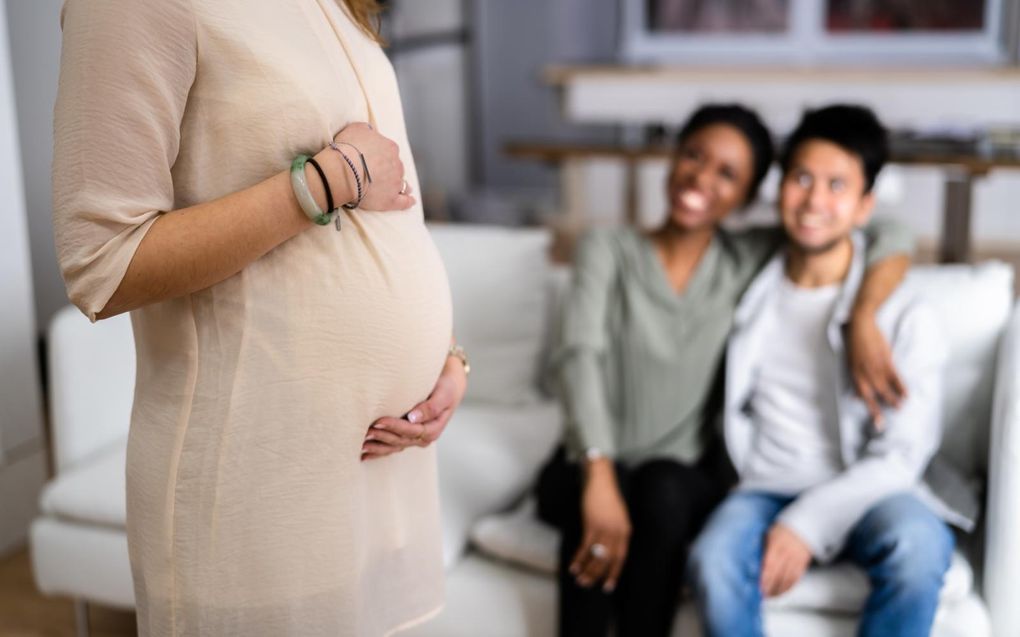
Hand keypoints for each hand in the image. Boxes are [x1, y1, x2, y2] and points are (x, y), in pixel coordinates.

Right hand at [332, 122, 414, 210]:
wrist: (344, 170)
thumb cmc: (347, 148)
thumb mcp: (356, 129)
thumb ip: (367, 130)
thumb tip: (371, 132)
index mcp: (390, 147)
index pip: (390, 150)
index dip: (381, 155)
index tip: (374, 158)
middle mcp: (397, 164)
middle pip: (396, 167)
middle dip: (390, 169)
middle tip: (378, 174)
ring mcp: (395, 183)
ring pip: (402, 183)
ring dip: (401, 184)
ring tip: (399, 188)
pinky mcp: (390, 200)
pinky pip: (404, 202)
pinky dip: (408, 201)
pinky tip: (411, 201)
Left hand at [362, 354, 467, 460]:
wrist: (450, 386)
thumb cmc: (446, 387)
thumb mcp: (443, 395)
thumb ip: (431, 407)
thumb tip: (414, 418)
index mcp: (433, 429)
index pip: (411, 431)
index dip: (394, 427)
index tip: (379, 420)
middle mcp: (424, 437)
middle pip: (400, 440)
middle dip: (382, 437)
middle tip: (365, 431)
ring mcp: (415, 439)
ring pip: (394, 446)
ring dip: (378, 447)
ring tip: (361, 445)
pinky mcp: (407, 436)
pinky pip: (392, 446)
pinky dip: (379, 451)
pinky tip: (365, 455)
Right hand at [570, 460, 630, 592]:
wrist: (601, 479)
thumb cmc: (606, 497)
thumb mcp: (616, 516)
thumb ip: (615, 531)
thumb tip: (606, 548)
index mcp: (625, 530)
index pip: (621, 557)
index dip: (614, 573)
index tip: (607, 586)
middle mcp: (617, 532)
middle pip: (608, 560)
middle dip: (598, 575)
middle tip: (587, 585)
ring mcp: (605, 528)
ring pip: (597, 556)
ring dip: (587, 570)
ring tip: (579, 579)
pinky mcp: (592, 524)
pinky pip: (586, 547)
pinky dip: (579, 558)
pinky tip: (573, 566)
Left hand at [760, 524, 811, 597]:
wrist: (803, 526)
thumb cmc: (781, 531)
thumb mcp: (768, 534)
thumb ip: (761, 547)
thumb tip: (750, 561)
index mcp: (776, 543)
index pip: (770, 563)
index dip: (764, 577)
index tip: (758, 586)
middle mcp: (787, 552)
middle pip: (778, 573)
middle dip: (769, 586)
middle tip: (761, 594)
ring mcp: (796, 559)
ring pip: (788, 578)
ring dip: (778, 589)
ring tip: (769, 596)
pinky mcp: (803, 564)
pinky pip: (796, 578)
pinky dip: (788, 587)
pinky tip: (780, 592)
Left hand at [848, 309, 905, 429]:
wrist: (861, 323)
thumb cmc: (854, 343)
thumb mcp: (850, 362)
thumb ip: (855, 381)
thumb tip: (853, 398)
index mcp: (854, 373)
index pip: (862, 395)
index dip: (869, 409)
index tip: (876, 422)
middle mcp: (864, 372)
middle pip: (874, 394)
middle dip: (879, 410)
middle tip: (884, 424)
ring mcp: (875, 365)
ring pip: (885, 387)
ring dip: (893, 399)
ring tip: (899, 408)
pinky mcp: (886, 358)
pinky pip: (894, 376)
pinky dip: (900, 386)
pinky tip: (906, 394)